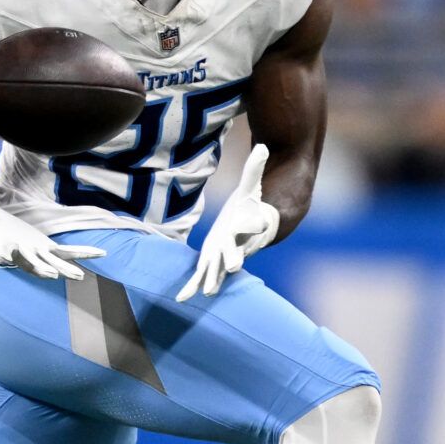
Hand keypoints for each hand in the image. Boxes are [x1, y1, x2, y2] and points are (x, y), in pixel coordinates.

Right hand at [0, 182, 103, 280]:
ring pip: (53, 263)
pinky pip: (67, 252)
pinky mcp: (46, 248)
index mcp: (2, 247)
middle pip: (31, 264)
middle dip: (41, 269)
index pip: (6, 253)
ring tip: (80, 276)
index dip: (10, 255)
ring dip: (65, 269)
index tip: (11, 256)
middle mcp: (21, 254)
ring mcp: (36, 252)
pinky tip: (100, 253)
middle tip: (52, 275)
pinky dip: (83, 253)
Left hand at [177, 144, 281, 300]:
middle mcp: (237, 245)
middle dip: (233, 259)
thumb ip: (255, 169)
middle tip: (233, 267)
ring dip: (213, 280)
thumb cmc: (251, 207)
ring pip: (218, 269)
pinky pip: (202, 276)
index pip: (252, 226)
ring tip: (207, 291)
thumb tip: (262, 145)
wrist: (253, 230)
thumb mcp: (251, 187)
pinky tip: (182, 298)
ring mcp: (224, 256)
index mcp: (247, 227)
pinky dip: (193, 287)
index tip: (257, 227)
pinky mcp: (212, 262)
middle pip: (236, 253)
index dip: (253, 227)